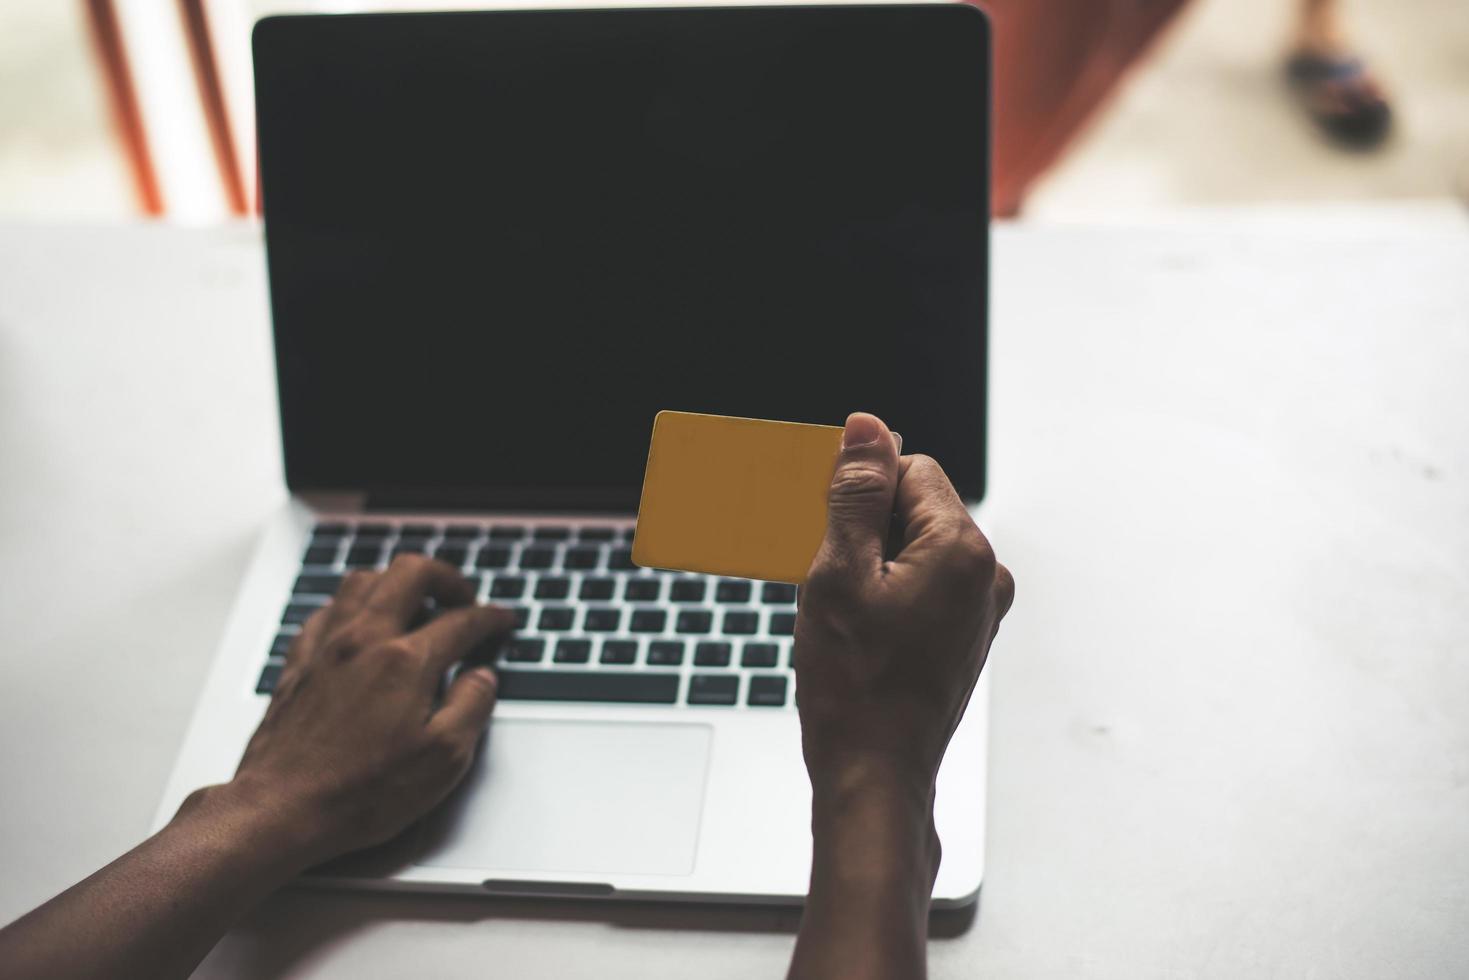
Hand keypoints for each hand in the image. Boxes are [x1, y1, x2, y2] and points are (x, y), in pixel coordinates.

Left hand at [205, 555, 513, 865]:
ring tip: (415, 603)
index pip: (461, 621)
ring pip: (363, 581)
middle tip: (462, 598)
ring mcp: (326, 648)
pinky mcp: (298, 664)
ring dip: (396, 583)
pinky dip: (352, 606)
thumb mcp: (442, 760)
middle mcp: (364, 640)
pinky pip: (326, 611)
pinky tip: (360, 626)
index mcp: (405, 661)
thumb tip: (483, 678)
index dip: (490, 618)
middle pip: (410, 573)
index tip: (502, 621)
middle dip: (445, 578)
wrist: (280, 809)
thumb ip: (472, 707)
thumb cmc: (359, 792)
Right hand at [795, 412, 1013, 805]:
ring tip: (843, 616)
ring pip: (914, 548)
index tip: (824, 533)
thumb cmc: (855, 686)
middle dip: (863, 530)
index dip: (857, 494)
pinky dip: (886, 593)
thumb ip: (856, 494)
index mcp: (963, 550)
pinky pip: (922, 584)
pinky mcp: (965, 634)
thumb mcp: (838, 574)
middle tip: (830, 583)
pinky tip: (859, 632)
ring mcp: (980, 608)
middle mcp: (986, 574)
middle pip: (914, 507)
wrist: (875, 773)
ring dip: (871, 564)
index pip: (908, 468)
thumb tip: (868, 428)